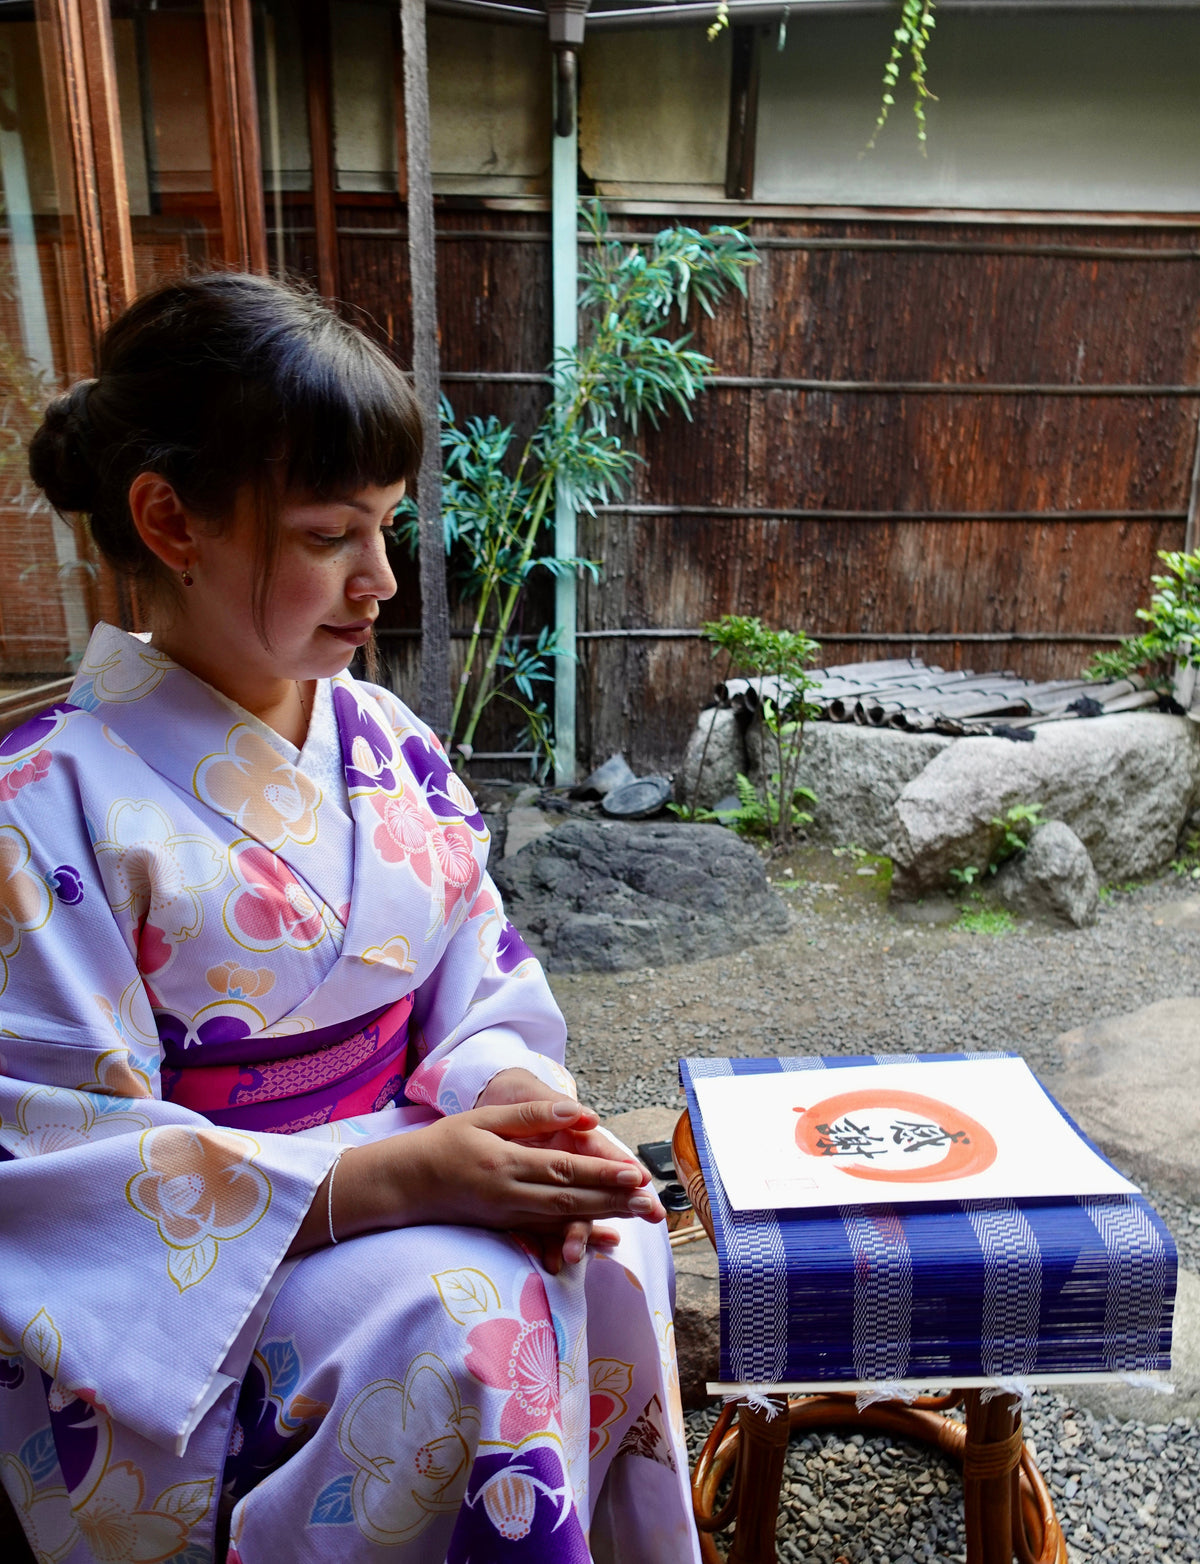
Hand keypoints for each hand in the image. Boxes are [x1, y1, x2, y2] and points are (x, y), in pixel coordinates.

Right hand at [289, 1098, 663, 1260]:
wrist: (404, 1185)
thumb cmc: (443, 1143)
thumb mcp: (483, 1118)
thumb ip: (533, 1116)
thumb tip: (583, 1113)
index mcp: (506, 1165)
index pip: (563, 1168)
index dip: (601, 1172)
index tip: (634, 1173)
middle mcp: (511, 1196)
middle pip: (573, 1199)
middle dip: (616, 1201)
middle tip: (653, 1201)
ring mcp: (510, 1216)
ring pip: (567, 1217)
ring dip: (606, 1216)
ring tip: (640, 1215)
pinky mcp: (508, 1226)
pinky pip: (550, 1233)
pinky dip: (580, 1235)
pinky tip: (606, 1241)